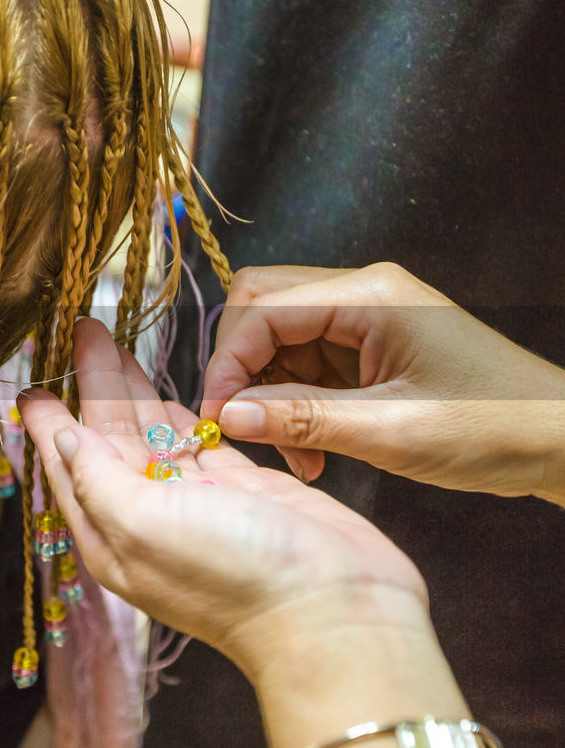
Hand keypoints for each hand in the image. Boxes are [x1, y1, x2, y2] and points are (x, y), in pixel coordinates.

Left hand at [18, 318, 431, 679]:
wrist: (333, 609)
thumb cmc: (232, 574)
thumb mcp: (141, 524)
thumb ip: (95, 477)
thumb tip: (63, 438)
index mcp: (111, 535)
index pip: (67, 466)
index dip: (49, 422)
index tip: (31, 381)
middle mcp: (148, 520)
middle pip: (109, 439)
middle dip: (93, 385)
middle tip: (82, 331)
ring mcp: (197, 504)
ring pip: (153, 435)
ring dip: (132, 391)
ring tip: (113, 345)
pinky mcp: (243, 491)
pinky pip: (199, 443)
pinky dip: (180, 416)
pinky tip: (163, 390)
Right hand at [201, 263, 564, 500]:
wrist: (560, 440)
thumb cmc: (492, 430)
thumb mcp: (391, 432)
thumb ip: (302, 419)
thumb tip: (227, 416)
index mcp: (371, 296)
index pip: (263, 309)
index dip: (228, 364)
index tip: (217, 420)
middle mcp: (362, 293)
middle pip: (261, 306)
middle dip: (240, 368)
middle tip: (242, 426)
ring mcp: (366, 317)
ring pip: (278, 338)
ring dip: (268, 393)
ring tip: (293, 454)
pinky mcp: (369, 346)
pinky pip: (305, 362)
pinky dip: (293, 403)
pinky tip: (310, 449)